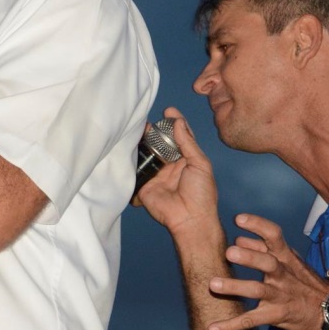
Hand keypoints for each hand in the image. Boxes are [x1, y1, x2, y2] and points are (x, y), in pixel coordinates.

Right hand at [133, 109, 221, 240]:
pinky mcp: (144, 183)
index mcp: (186, 159)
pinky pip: (135, 168)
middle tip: (148, 119)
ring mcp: (156, 173)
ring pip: (147, 152)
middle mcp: (170, 164)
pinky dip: (131, 158)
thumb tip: (178, 123)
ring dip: (142, 141)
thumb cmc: (202, 194)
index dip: (174, 123)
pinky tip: (127, 146)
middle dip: (154, 130)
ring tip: (136, 128)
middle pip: (160, 142)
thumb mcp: (200, 165)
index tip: (168, 110)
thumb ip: (188, 143)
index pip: (180, 136)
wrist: (189, 219)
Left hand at [206, 212, 328, 329]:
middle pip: (267, 262)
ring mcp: (279, 295)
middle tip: (228, 252)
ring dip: (235, 287)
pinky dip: (231, 325)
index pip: (274, 236)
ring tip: (213, 285)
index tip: (238, 219)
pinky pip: (252, 320)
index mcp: (285, 257)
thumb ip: (262, 248)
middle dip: (249, 257)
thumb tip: (239, 238)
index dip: (258, 226)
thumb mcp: (288, 260)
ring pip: (258, 290)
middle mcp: (282, 274)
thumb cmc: (301, 280)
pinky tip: (213, 329)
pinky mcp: (276, 315)